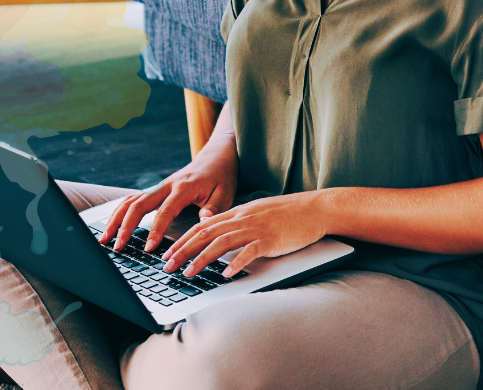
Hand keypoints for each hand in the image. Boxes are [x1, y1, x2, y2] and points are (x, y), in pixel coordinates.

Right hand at [99, 148, 237, 253]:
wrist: (216, 157)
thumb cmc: (222, 177)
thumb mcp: (226, 193)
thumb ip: (214, 208)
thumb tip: (203, 221)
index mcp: (184, 188)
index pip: (165, 211)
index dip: (155, 230)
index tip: (148, 247)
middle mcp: (166, 186)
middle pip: (138, 204)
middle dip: (125, 226)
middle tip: (117, 246)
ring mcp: (158, 187)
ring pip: (130, 201)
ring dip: (116, 219)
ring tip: (104, 239)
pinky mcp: (155, 190)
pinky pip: (132, 199)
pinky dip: (119, 212)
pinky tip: (110, 225)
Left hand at [160, 190, 329, 278]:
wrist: (315, 208)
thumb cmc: (289, 213)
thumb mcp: (257, 213)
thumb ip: (237, 223)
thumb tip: (217, 234)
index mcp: (238, 212)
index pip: (202, 226)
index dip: (182, 240)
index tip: (168, 253)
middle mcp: (243, 219)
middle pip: (205, 234)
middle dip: (183, 250)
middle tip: (167, 266)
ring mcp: (256, 228)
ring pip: (221, 243)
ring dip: (201, 259)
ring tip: (188, 273)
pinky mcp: (270, 239)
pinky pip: (249, 251)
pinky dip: (235, 263)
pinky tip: (225, 274)